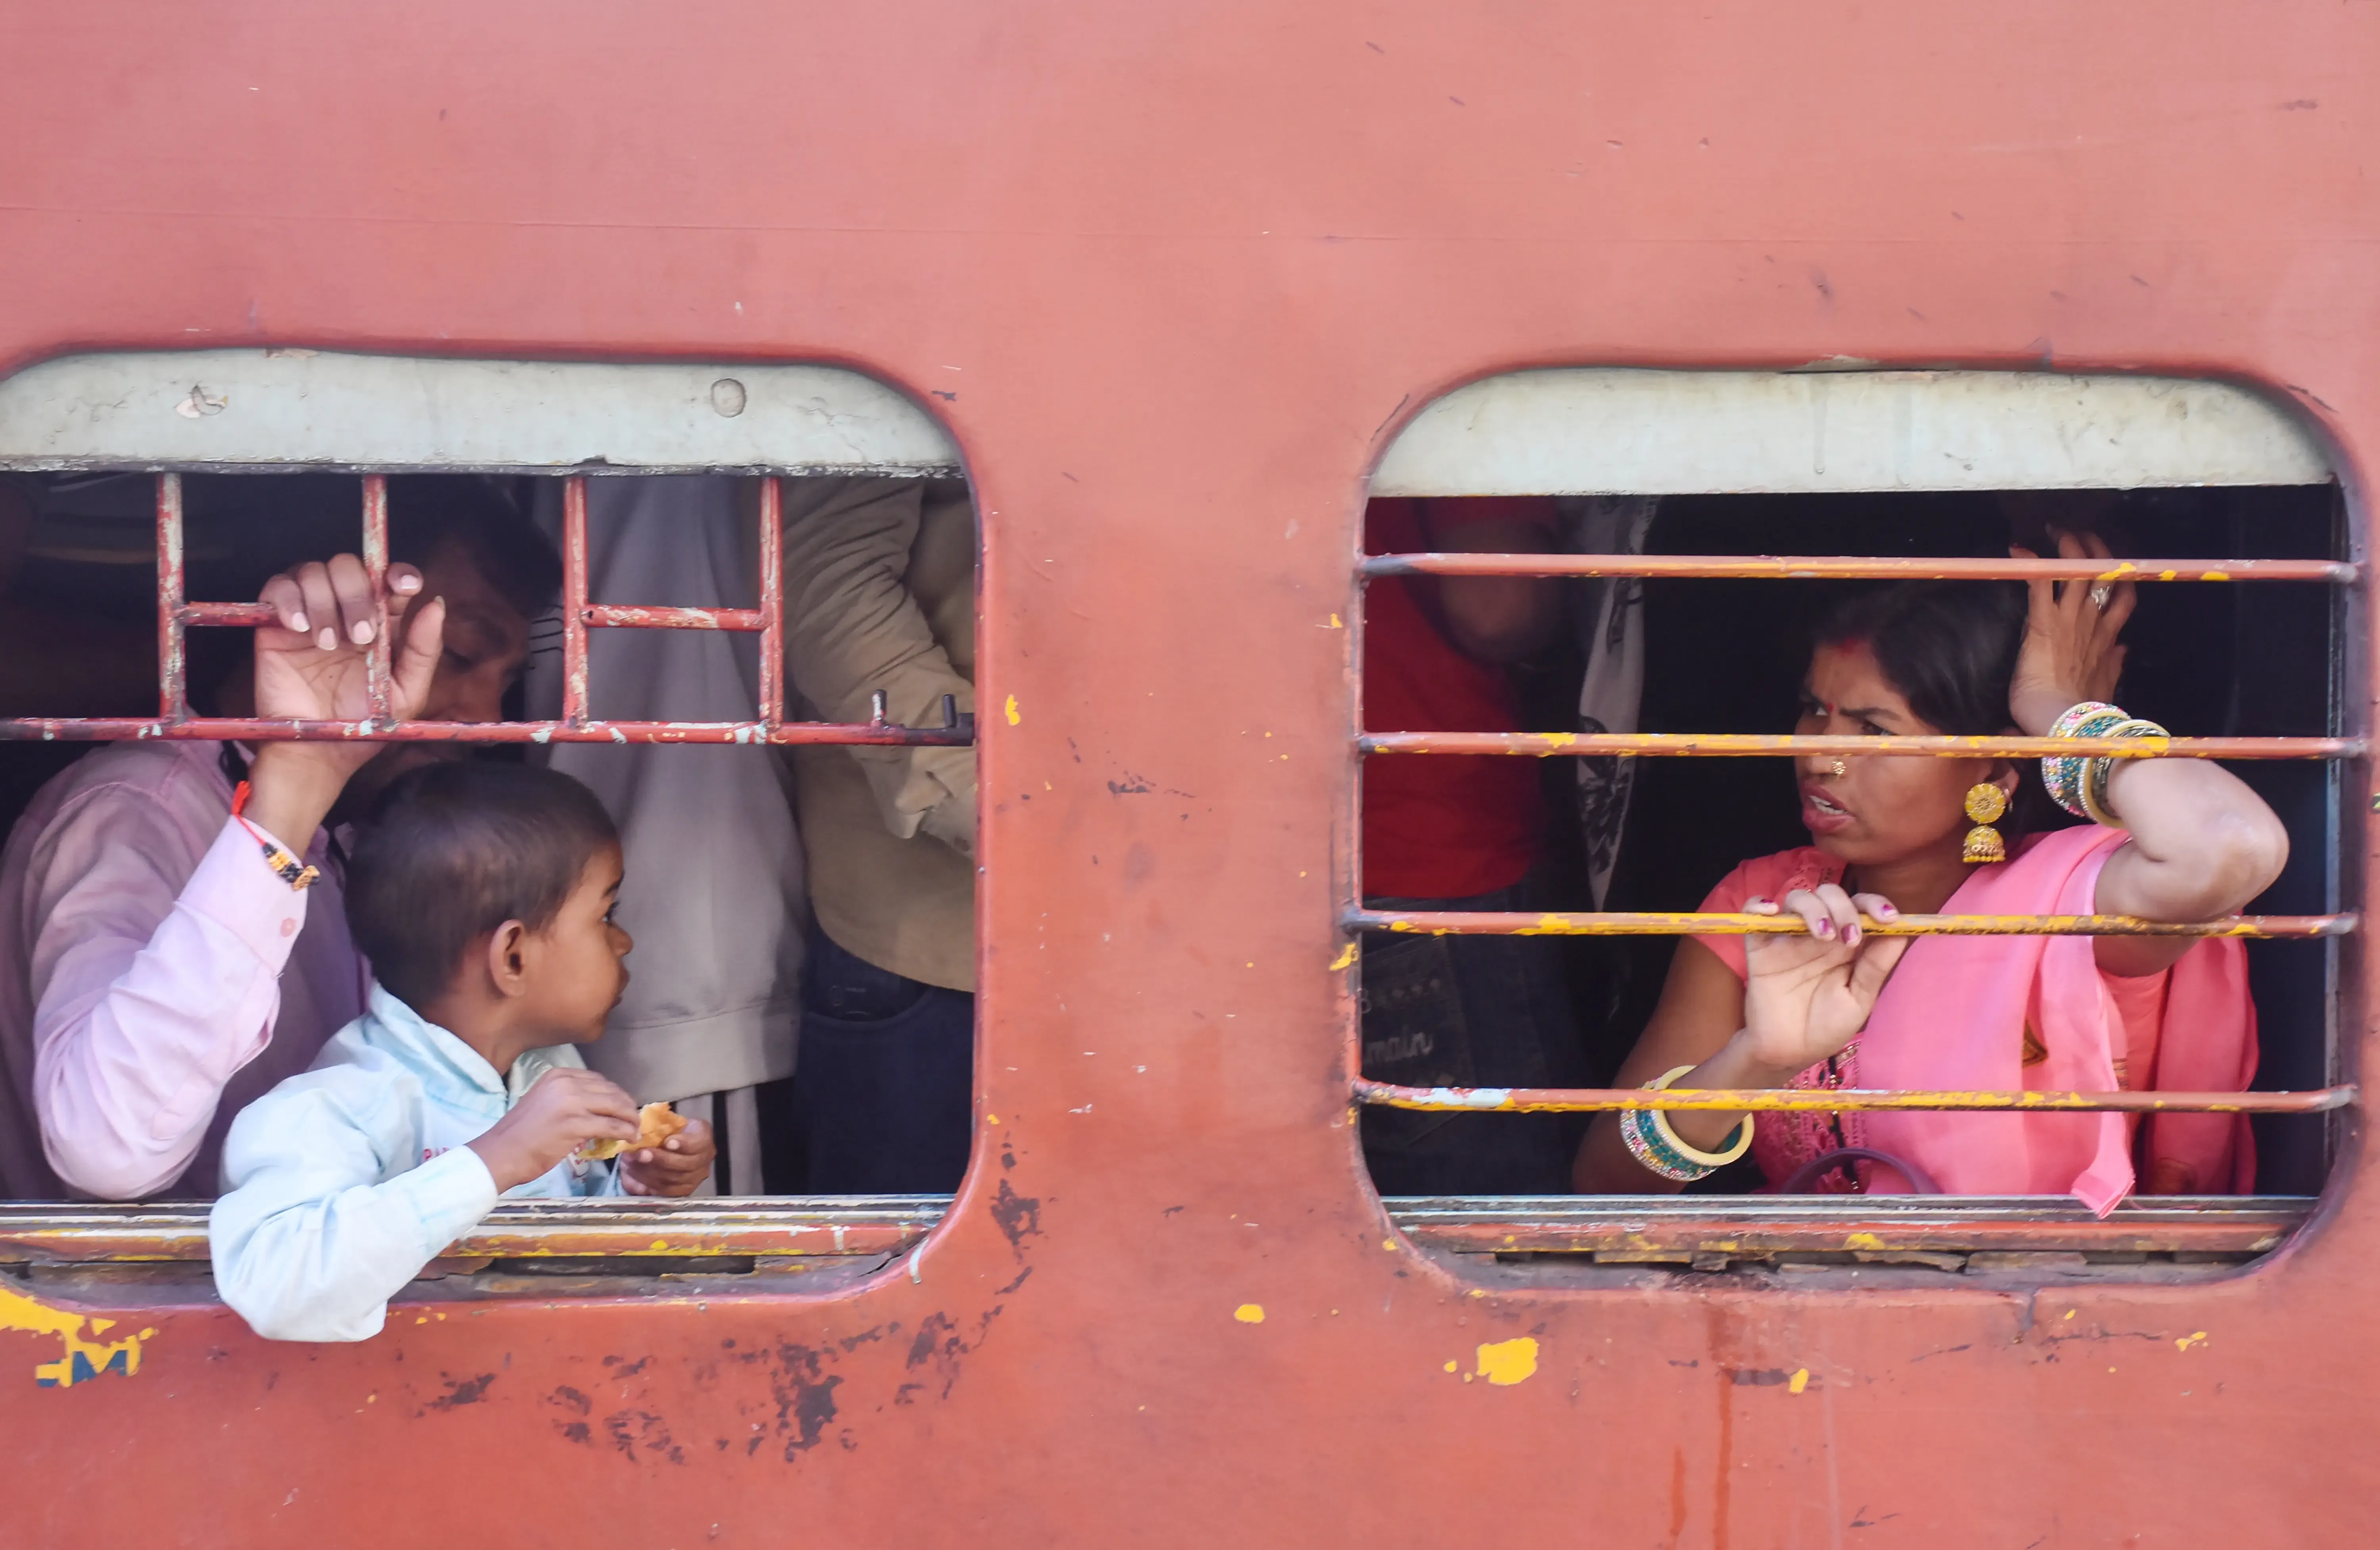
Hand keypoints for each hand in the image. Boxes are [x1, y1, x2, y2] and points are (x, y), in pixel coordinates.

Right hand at [242, 556, 444, 844]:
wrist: (317, 751)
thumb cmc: (362, 724)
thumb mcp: (406, 692)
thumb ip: (423, 650)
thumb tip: (435, 604)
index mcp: (380, 623)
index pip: (388, 579)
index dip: (397, 573)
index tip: (404, 585)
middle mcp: (345, 611)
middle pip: (349, 567)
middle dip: (357, 594)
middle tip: (360, 636)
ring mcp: (310, 614)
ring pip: (313, 571)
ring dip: (325, 601)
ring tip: (327, 644)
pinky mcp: (275, 625)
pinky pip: (277, 587)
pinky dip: (288, 598)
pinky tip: (299, 627)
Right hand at [467, 1068, 638, 1192]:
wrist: (501, 1153)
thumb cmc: (520, 1134)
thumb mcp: (544, 1102)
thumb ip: (568, 1099)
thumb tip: (596, 1106)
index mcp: (558, 1076)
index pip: (598, 1080)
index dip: (615, 1093)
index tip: (623, 1105)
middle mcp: (566, 1084)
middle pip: (610, 1091)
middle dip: (626, 1105)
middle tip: (634, 1118)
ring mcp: (572, 1103)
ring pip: (615, 1106)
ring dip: (630, 1119)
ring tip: (635, 1130)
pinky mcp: (576, 1124)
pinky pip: (611, 1126)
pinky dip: (624, 1132)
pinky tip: (629, 1138)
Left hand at [619, 1118, 715, 1197]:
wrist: (669, 1146)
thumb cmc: (667, 1131)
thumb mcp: (667, 1122)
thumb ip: (660, 1124)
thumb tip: (643, 1127)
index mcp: (703, 1139)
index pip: (698, 1142)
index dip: (684, 1143)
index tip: (667, 1141)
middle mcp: (703, 1162)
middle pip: (684, 1164)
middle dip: (660, 1159)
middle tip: (641, 1153)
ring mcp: (693, 1180)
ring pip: (671, 1180)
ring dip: (647, 1172)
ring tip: (630, 1163)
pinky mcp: (680, 1193)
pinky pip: (662, 1192)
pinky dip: (644, 1185)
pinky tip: (631, 1176)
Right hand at [1734, 886, 1912, 1077]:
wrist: (1789, 1052)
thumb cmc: (1827, 1026)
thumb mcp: (1859, 1000)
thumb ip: (1876, 967)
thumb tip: (1901, 932)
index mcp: (1847, 943)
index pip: (1861, 907)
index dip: (1875, 904)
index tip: (1888, 918)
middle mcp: (1818, 933)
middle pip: (1829, 895)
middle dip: (1844, 907)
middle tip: (1850, 938)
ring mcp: (1788, 938)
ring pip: (1796, 899)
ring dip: (1812, 908)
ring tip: (1822, 935)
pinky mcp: (1759, 946)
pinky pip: (1752, 913)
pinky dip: (1758, 904)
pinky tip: (1770, 911)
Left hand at [2008, 531, 2134, 735]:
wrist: (2064, 725)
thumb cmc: (2078, 712)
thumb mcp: (2103, 686)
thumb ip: (2113, 666)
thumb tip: (2124, 650)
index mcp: (2106, 638)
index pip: (2121, 597)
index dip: (2117, 576)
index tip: (2107, 562)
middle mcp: (2092, 623)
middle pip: (2104, 574)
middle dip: (2095, 549)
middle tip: (2078, 534)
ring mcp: (2070, 621)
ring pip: (2078, 570)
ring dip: (2067, 548)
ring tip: (2055, 532)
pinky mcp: (2045, 624)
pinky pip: (2040, 584)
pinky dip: (2030, 565)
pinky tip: (2017, 551)